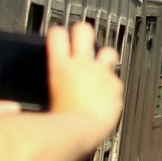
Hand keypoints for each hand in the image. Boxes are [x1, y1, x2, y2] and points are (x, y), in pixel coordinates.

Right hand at [46, 23, 122, 138]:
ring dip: (105, 56)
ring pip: (108, 51)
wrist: (84, 130)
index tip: (60, 35)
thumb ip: (52, 85)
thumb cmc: (62, 121)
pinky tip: (107, 93)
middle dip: (83, 32)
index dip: (58, 33)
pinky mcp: (115, 84)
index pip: (57, 34)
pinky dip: (112, 84)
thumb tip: (45, 87)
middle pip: (83, 31)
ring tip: (101, 64)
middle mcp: (81, 64)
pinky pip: (116, 79)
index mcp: (60, 66)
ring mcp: (101, 73)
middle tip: (82, 38)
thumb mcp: (46, 99)